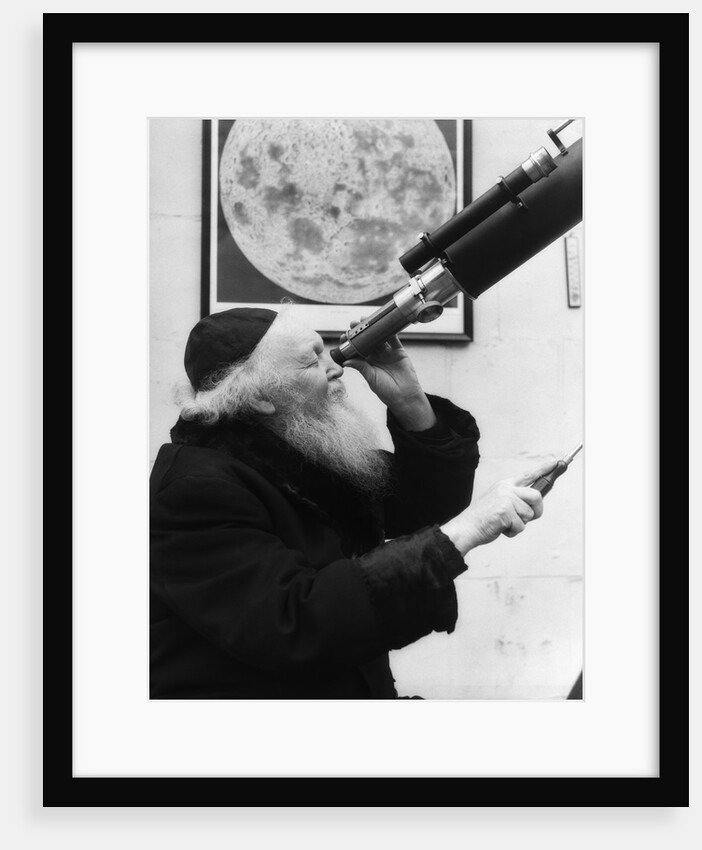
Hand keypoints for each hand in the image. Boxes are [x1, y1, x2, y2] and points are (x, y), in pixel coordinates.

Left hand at [342, 320, 436, 429]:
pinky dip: (389, 331)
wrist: (405, 396)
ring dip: (373, 328)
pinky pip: (393, 339)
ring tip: (365, 320)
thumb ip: (361, 367)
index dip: (350, 342)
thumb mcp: (371, 378)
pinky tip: (383, 324)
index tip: (344, 336)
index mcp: (367, 364)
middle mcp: (377, 357)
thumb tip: (346, 361)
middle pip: (367, 341)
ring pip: (379, 337)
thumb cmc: (386, 391)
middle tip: (354, 324)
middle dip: (360, 332)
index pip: (357, 350)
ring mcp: (388, 353)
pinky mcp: (399, 351)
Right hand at [440, 459, 557, 554]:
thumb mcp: (500, 502)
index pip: (527, 474)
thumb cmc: (484, 518)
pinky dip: (513, 531)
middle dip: (537, 510)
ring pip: (529, 514)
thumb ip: (516, 499)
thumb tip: (536, 502)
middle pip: (536, 495)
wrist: (467, 527)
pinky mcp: (505, 511)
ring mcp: (505, 498)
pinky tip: (501, 528)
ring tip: (504, 523)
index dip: (543, 468)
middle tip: (527, 518)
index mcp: (505, 484)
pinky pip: (521, 525)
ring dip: (520, 523)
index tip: (554, 462)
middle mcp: (506, 488)